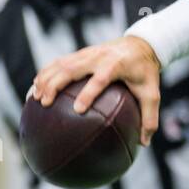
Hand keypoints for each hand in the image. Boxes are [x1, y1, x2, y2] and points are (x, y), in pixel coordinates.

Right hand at [30, 36, 161, 145]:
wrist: (141, 44)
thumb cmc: (146, 72)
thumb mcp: (152, 93)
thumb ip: (149, 117)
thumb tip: (143, 144)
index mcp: (116, 65)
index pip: (100, 79)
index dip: (88, 93)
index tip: (78, 109)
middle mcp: (98, 57)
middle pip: (71, 69)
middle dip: (55, 85)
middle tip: (45, 104)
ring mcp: (87, 53)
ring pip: (61, 64)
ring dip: (46, 79)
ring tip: (35, 98)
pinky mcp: (81, 53)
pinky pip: (59, 61)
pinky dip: (46, 72)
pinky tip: (35, 86)